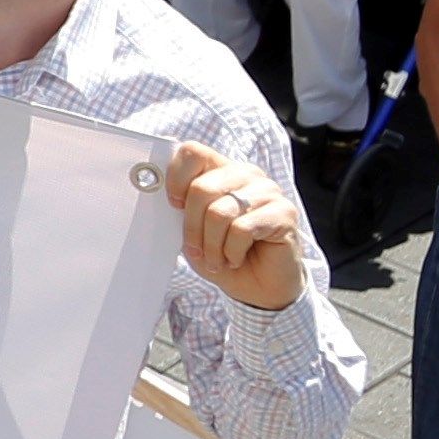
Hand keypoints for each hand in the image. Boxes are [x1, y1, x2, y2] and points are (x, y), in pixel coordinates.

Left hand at [162, 141, 307, 312]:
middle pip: (201, 188)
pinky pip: (242, 229)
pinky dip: (231, 252)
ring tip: (215, 260)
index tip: (174, 206)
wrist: (259, 286)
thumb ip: (180, 209)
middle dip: (191, 226)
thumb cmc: (223, 254)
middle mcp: (246, 174)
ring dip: (211, 245)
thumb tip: (154, 195)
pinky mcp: (284, 213)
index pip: (193, 152)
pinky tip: (234, 259)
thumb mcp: (194, 230)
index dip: (176, 178)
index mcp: (222, 170)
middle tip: (196, 250)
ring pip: (220, 212)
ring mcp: (268, 191)